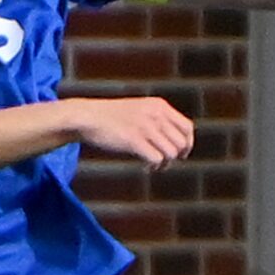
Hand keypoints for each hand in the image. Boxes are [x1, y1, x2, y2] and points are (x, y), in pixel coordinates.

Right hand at [67, 96, 193, 169]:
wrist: (87, 117)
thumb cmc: (110, 118)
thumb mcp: (138, 110)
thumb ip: (156, 119)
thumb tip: (173, 141)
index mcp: (159, 105)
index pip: (188, 127)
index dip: (187, 144)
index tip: (181, 155)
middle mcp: (156, 114)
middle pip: (181, 143)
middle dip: (176, 156)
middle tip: (164, 163)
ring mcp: (145, 127)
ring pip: (171, 153)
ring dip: (165, 164)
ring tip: (154, 167)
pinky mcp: (133, 140)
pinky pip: (156, 159)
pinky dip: (154, 167)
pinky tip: (146, 168)